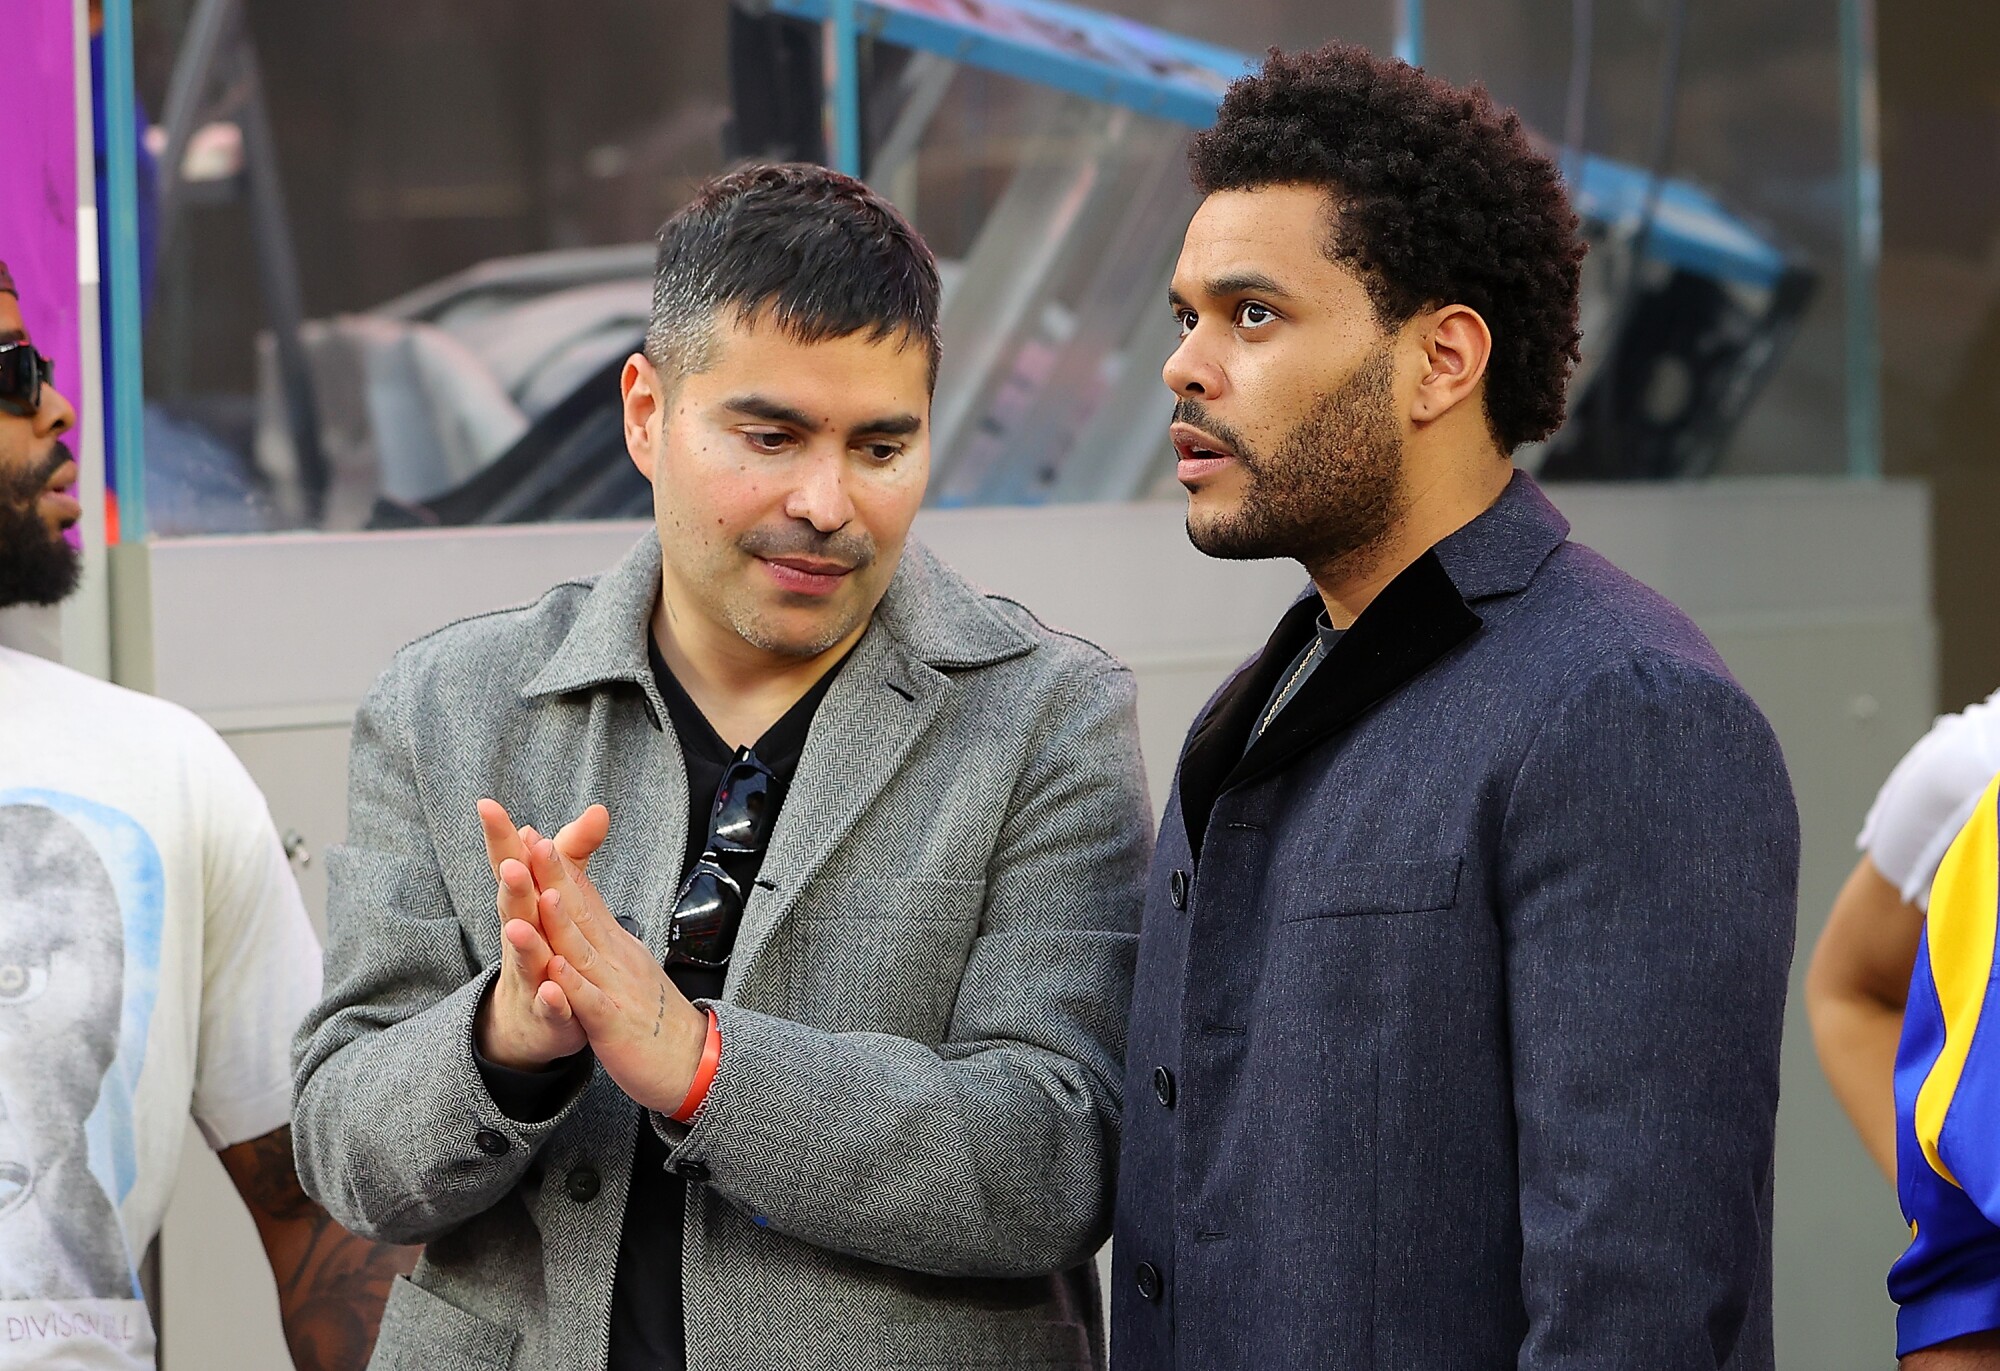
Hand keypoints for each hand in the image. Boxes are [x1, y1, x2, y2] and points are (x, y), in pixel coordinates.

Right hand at [472, 798, 587, 1070]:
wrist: (529, 1020)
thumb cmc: (545, 944)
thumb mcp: (558, 894)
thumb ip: (576, 853)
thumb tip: (598, 809)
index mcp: (526, 905)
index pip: (513, 865)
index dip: (502, 837)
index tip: (486, 804)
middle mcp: (522, 936)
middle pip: (516, 907)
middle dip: (513, 886)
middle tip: (513, 864)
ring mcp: (532, 976)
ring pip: (526, 957)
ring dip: (524, 942)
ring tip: (518, 927)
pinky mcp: (548, 1012)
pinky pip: (550, 1006)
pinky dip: (552, 1000)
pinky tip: (554, 993)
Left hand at [525, 809, 709, 1113]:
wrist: (692, 1061)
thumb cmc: (652, 1016)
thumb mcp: (625, 966)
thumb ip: (600, 934)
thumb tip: (577, 901)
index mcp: (613, 944)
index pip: (582, 896)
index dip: (557, 867)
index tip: (531, 834)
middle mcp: (615, 958)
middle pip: (580, 912)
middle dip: (555, 876)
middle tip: (533, 840)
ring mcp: (616, 988)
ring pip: (583, 951)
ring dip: (560, 921)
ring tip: (540, 891)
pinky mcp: (614, 1025)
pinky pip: (590, 1003)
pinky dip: (571, 985)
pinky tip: (554, 969)